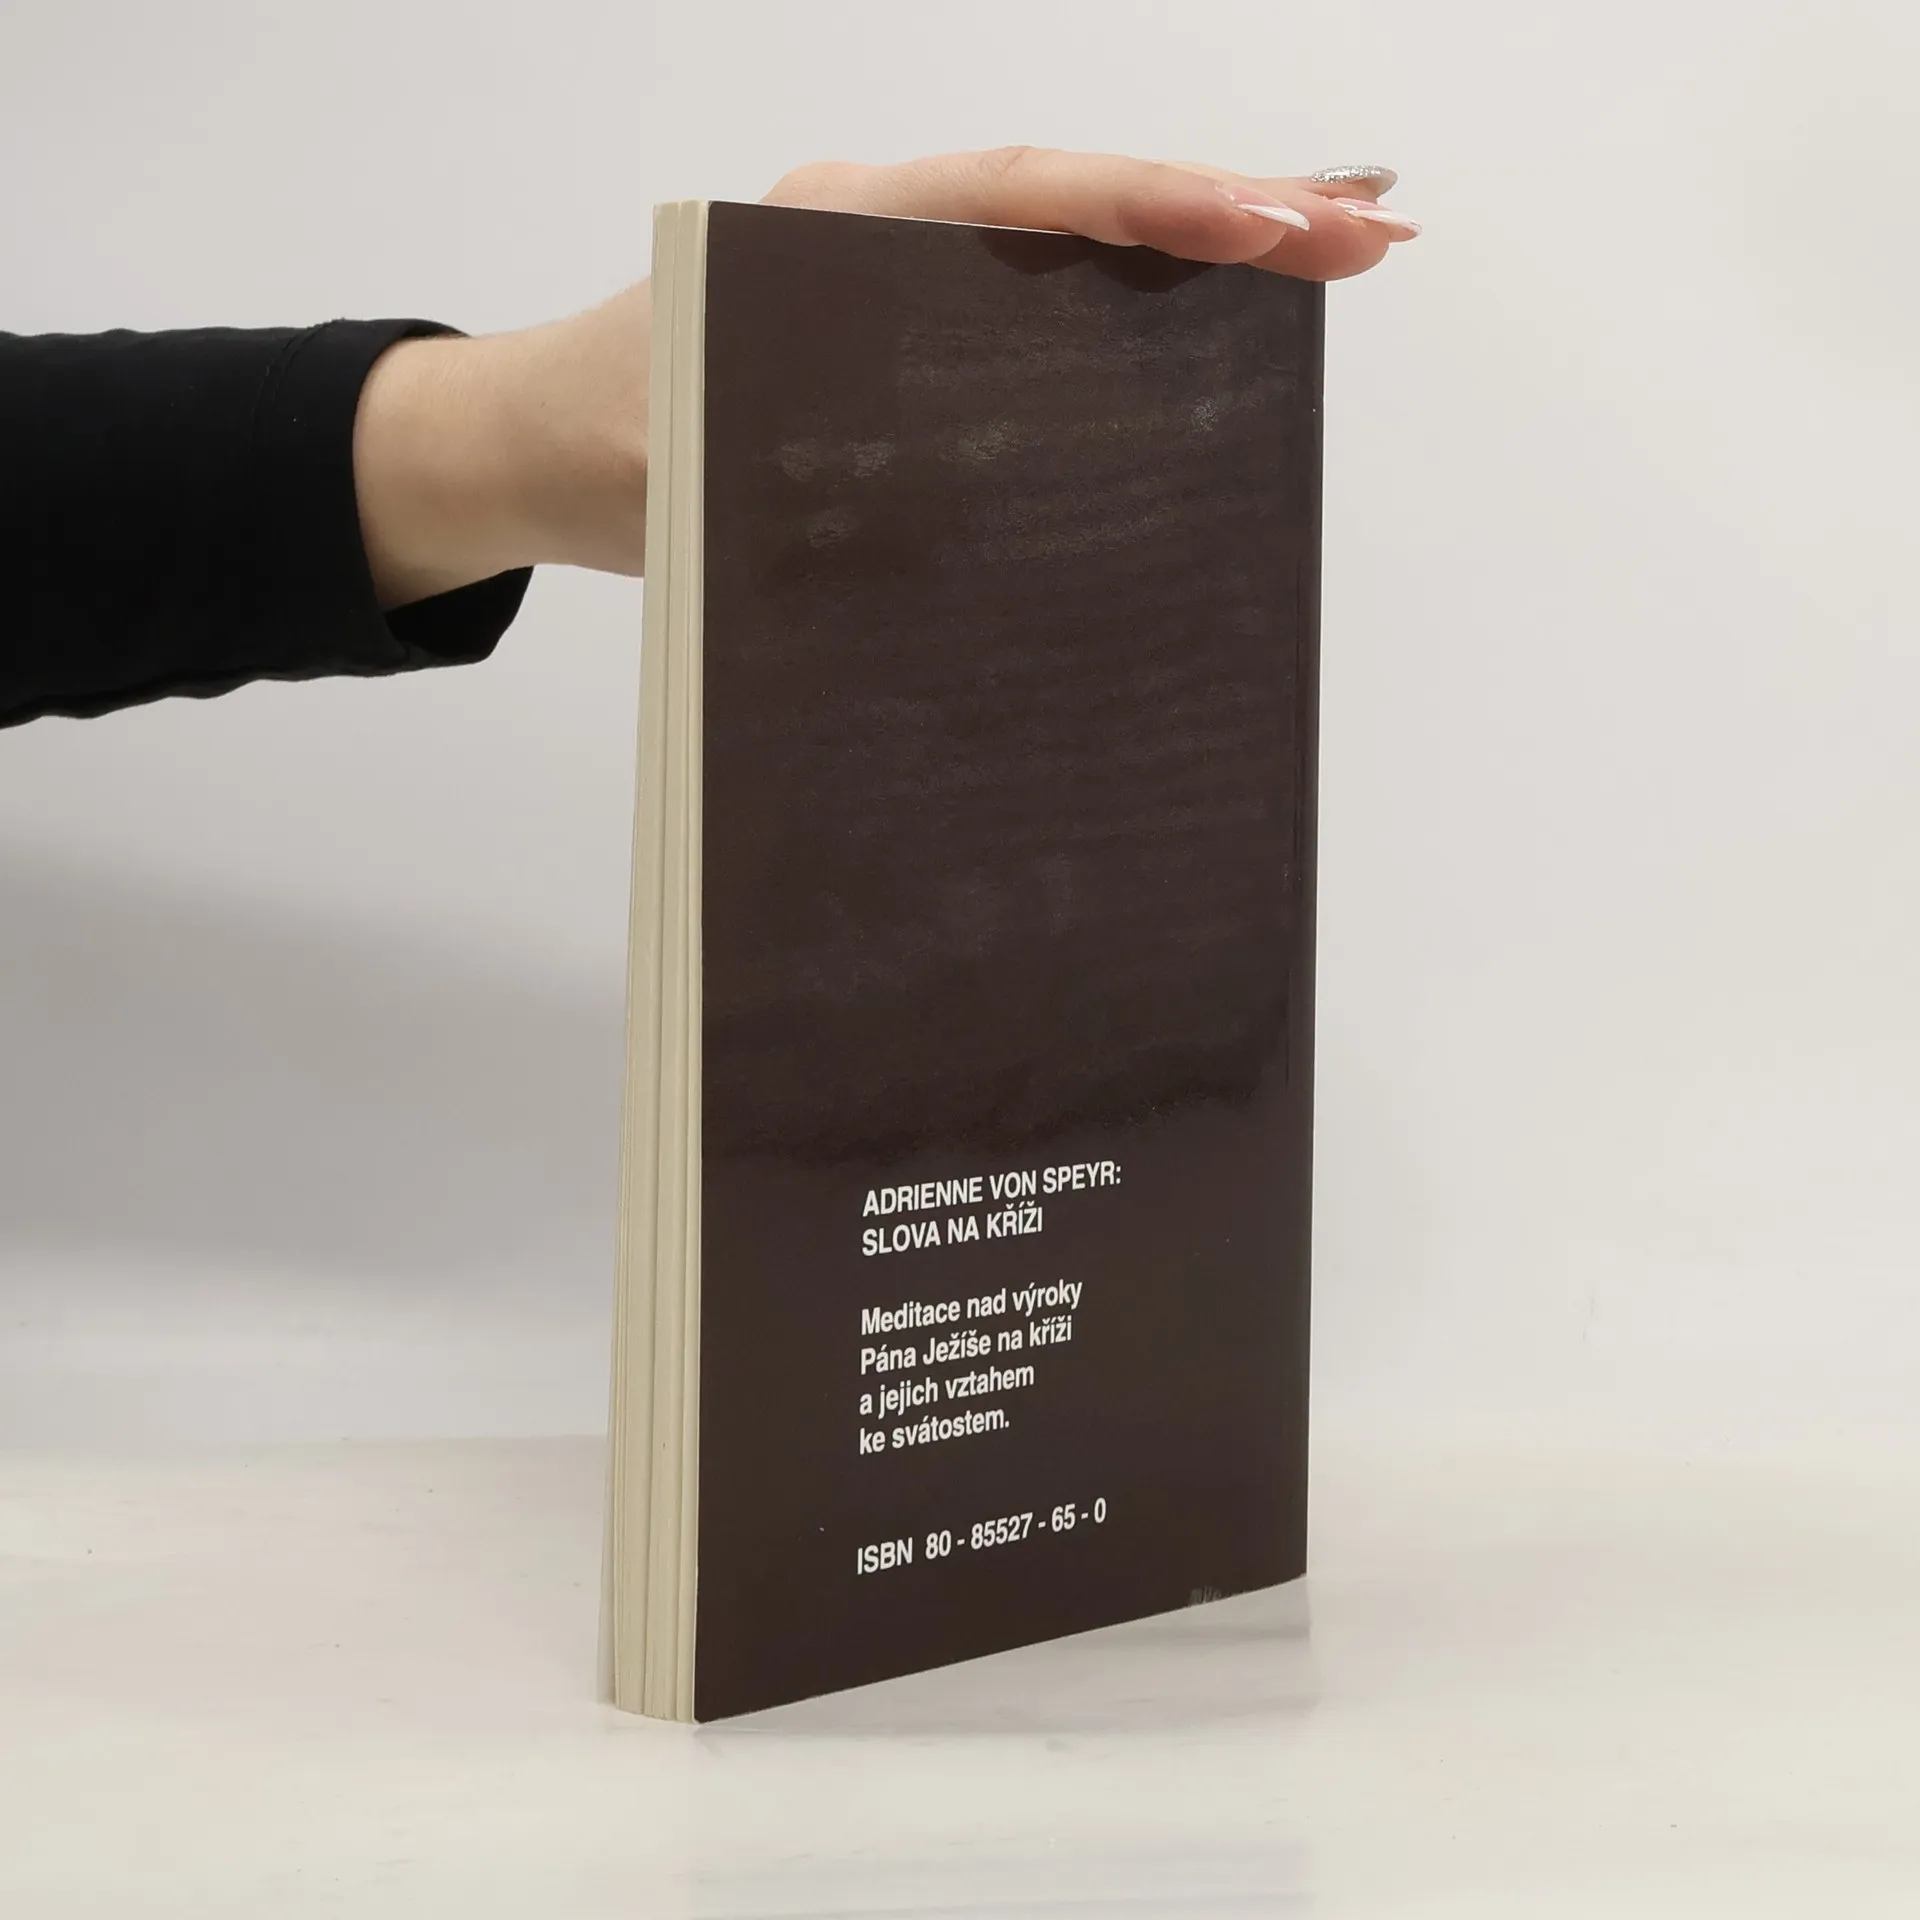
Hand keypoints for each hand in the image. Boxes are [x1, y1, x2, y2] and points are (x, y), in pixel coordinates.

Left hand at [354, 149, 1414, 606]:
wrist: (526, 442)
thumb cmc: (599, 446)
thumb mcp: (700, 467)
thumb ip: (818, 478)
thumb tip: (970, 521)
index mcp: (834, 229)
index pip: (1024, 198)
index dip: (1151, 210)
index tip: (1267, 224)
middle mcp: (881, 228)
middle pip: (1080, 197)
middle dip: (1231, 204)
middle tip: (1376, 231)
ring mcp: (898, 266)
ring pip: (1076, 233)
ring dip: (1206, 236)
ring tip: (1344, 243)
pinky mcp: (905, 321)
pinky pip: (1042, 289)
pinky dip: (1137, 286)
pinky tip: (1218, 303)